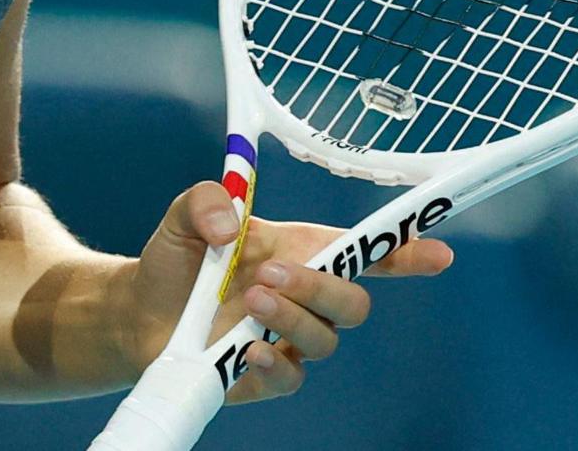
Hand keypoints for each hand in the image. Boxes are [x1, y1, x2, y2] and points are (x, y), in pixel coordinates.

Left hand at [117, 182, 453, 403]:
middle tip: (270, 275)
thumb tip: (229, 224)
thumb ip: (208, 200)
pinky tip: (246, 349)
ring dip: (292, 318)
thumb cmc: (176, 259)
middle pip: (354, 303)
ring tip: (249, 302)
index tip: (439, 254)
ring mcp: (288, 340)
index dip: (407, 253)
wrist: (137, 312)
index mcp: (302, 252)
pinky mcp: (264, 376)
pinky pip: (291, 377)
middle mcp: (305, 298)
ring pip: (325, 340)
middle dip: (322, 288)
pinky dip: (274, 362)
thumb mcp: (187, 215)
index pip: (368, 254)